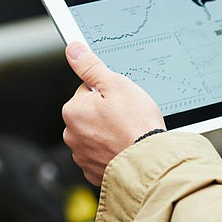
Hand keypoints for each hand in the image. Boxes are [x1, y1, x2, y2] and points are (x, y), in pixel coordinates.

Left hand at [62, 42, 165, 185]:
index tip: (121, 101)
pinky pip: (101, 156)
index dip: (107, 93)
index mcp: (73, 111)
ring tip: (128, 134)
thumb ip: (90, 66)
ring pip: (96, 135)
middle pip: (90, 114)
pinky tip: (125, 149)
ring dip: (109, 133)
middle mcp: (71, 134)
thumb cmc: (136, 124)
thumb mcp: (116, 84)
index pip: (87, 91)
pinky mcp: (93, 172)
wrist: (149, 163)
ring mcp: (82, 156)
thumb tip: (73, 50)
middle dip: (106, 113)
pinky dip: (111, 152)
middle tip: (127, 118)